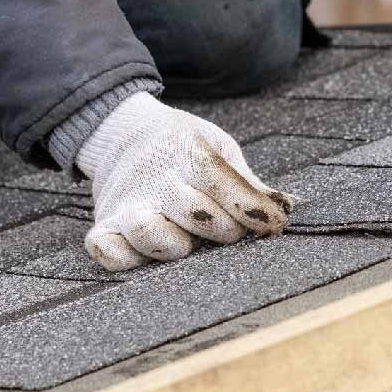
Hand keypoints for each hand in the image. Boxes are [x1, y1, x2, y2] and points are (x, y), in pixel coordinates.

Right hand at [76, 92, 293, 270]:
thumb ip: (247, 181)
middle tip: (231, 230)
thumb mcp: (217, 146)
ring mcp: (125, 202)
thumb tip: (287, 207)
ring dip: (178, 245)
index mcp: (184, 150)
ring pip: (150, 234)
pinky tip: (148, 253)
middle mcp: (152, 176)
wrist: (122, 132)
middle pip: (195, 213)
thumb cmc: (180, 145)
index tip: (275, 223)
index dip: (252, 207)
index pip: (220, 181)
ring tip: (189, 240)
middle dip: (225, 228)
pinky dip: (126, 259)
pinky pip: (108, 251)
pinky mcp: (104, 222)